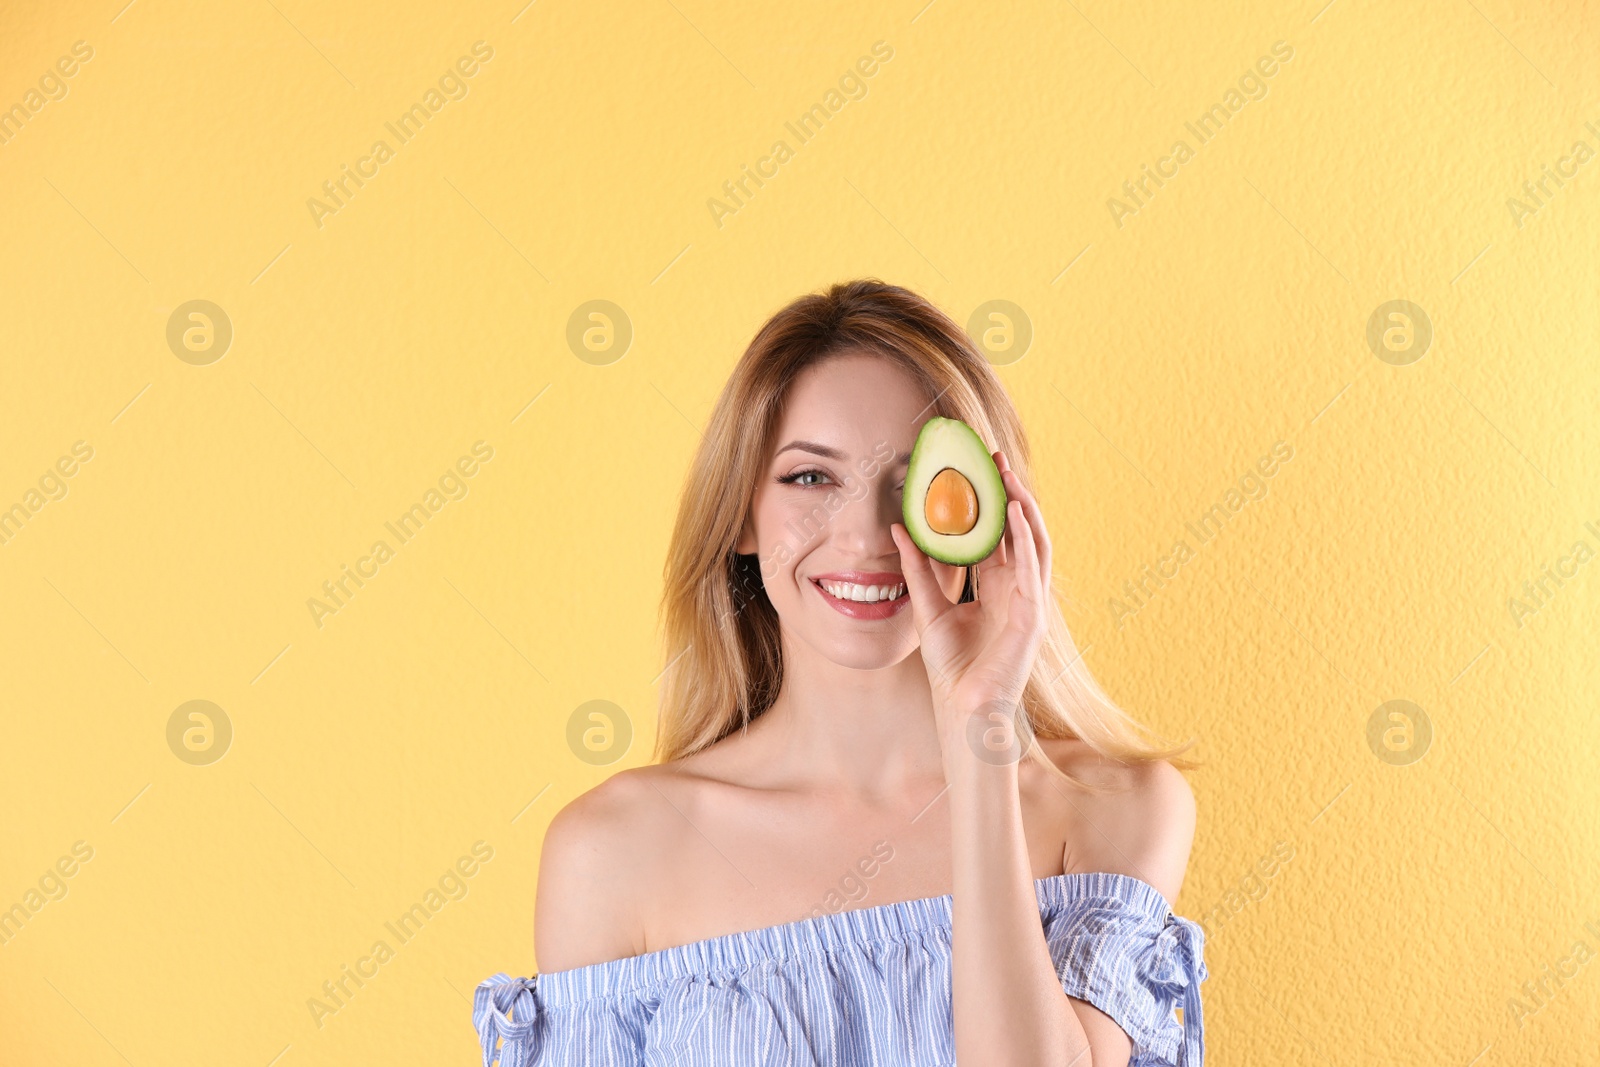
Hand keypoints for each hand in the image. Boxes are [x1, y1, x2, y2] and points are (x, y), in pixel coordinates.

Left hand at [890, 450, 1053, 761]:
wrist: (964, 708)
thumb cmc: (952, 666)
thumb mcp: (928, 608)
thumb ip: (917, 570)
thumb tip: (897, 531)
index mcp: (996, 587)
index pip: (996, 534)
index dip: (988, 501)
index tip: (975, 468)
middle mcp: (1017, 589)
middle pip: (1018, 531)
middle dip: (1009, 493)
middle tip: (994, 457)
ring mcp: (1030, 601)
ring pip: (1033, 542)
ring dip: (1023, 507)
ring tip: (1008, 475)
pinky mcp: (1033, 616)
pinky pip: (1033, 568)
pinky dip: (1026, 538)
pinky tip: (1016, 511)